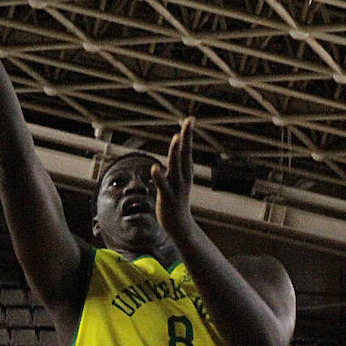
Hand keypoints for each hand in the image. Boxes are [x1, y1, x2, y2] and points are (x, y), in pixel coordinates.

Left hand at [152, 117, 196, 237]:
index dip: (188, 134)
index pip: (186, 149)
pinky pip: (163, 186)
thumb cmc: (176, 200)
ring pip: (176, 167)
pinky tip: (155, 168)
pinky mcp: (168, 198)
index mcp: (184, 171)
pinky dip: (159, 177)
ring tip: (176, 138)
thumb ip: (176, 164)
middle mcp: (183, 176)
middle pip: (185, 153)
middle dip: (186, 137)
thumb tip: (176, 149)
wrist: (180, 226)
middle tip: (189, 121)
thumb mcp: (177, 179)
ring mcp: (176, 187)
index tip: (190, 118)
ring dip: (176, 152)